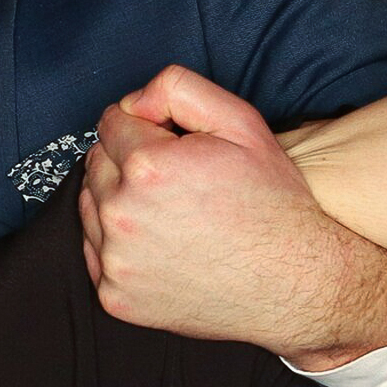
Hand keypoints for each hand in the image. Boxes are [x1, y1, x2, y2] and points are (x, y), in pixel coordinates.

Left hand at [78, 66, 386, 367]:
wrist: (296, 285)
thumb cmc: (273, 204)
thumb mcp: (242, 122)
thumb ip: (178, 89)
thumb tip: (132, 102)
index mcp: (146, 166)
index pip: (111, 122)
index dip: (146, 127)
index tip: (173, 144)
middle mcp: (120, 215)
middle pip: (97, 163)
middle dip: (128, 162)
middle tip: (178, 181)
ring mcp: (115, 262)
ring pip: (90, 206)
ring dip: (119, 201)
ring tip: (172, 213)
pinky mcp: (115, 297)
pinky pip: (96, 254)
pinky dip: (119, 246)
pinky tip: (162, 245)